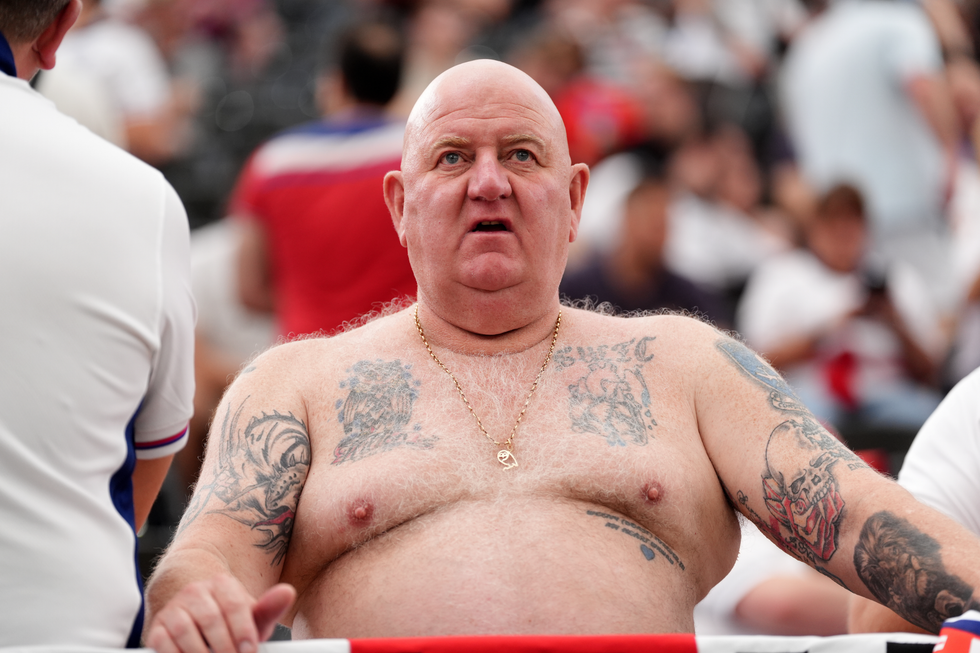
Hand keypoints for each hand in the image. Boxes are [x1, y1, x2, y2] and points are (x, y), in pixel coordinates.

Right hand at [145, 574, 295, 652]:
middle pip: (211, 620)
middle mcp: (195, 592)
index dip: (243, 632)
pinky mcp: (157, 628)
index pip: (235, 606)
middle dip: (225, 648)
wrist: (193, 615)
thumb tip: (287, 592)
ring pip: (186, 632)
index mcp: (222, 585)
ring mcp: (174, 609)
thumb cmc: (229, 620)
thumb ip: (269, 608)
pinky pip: (164, 643)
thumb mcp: (250, 615)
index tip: (249, 651)